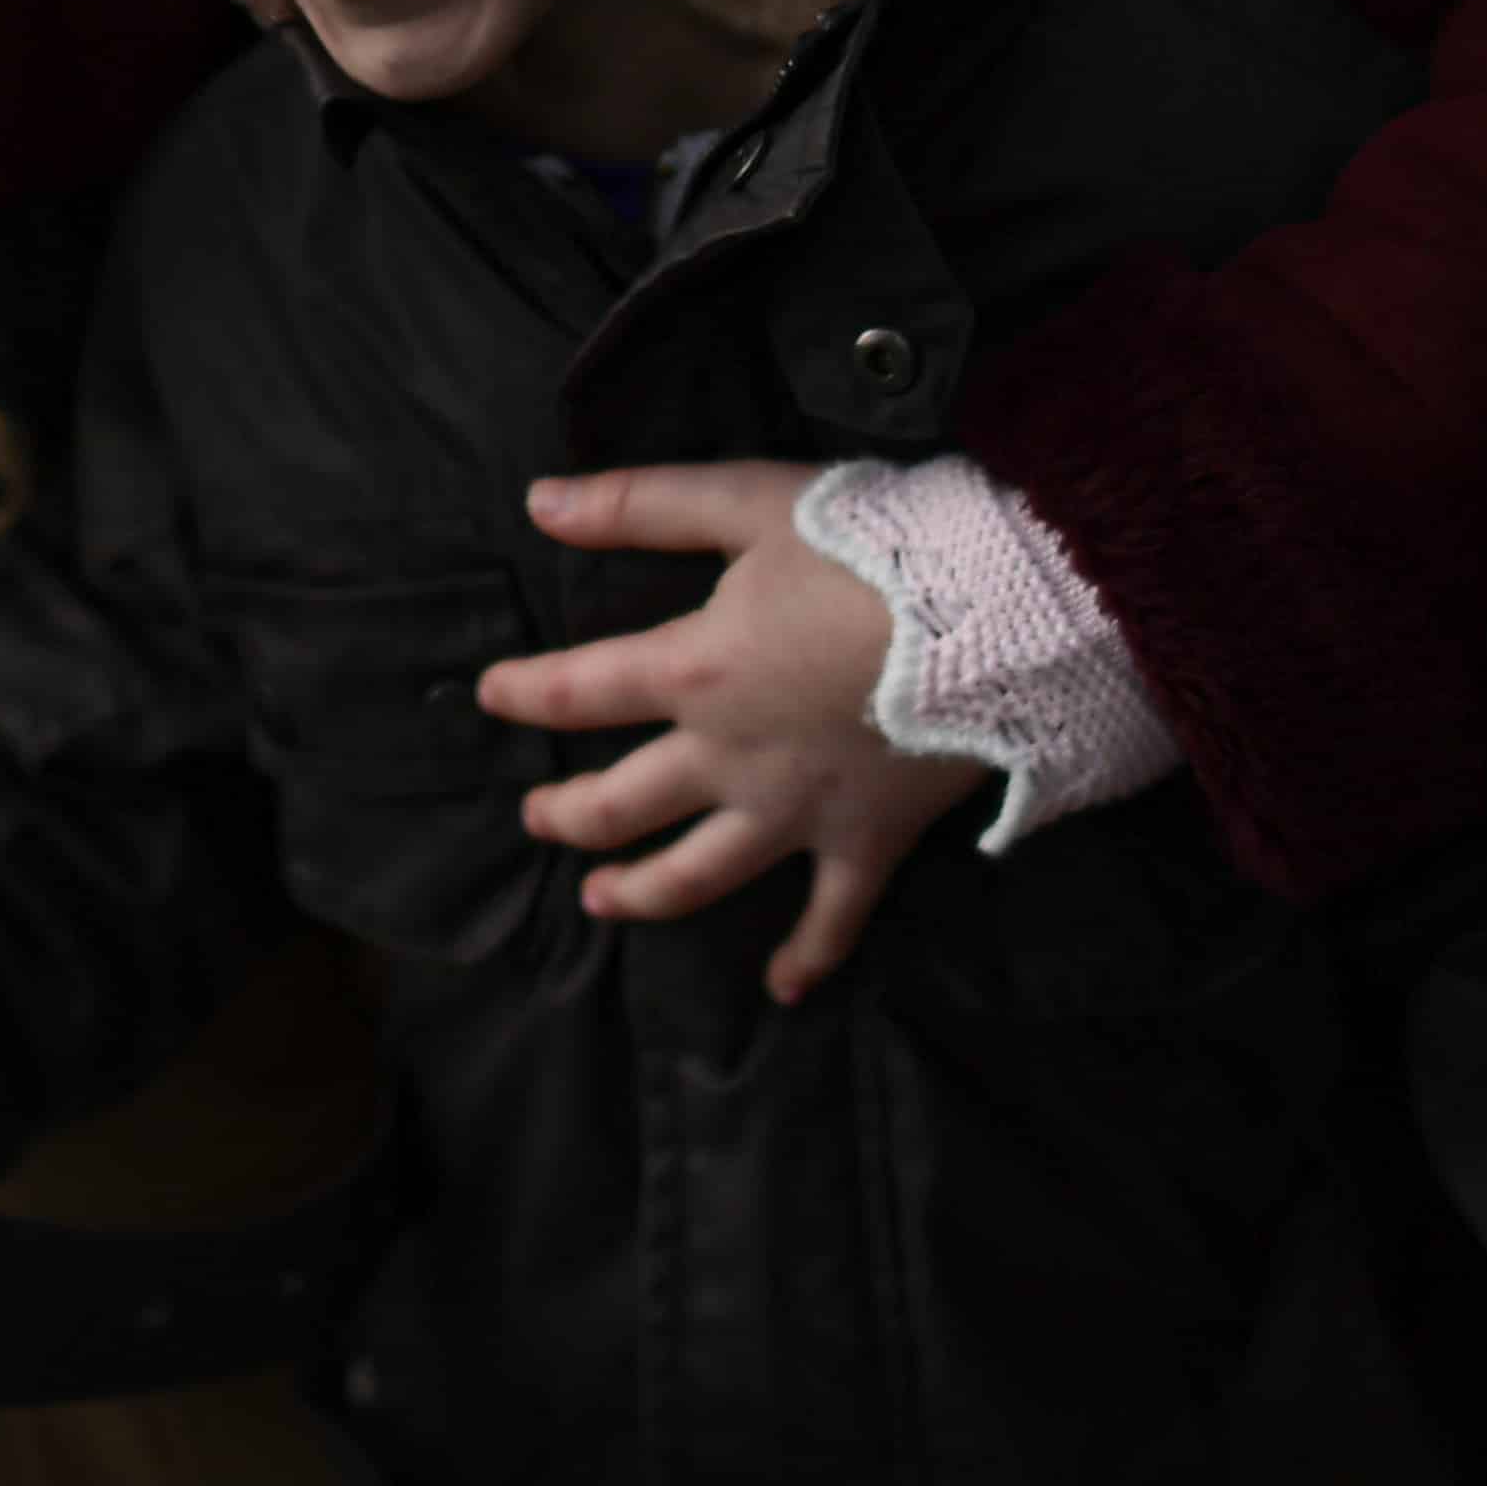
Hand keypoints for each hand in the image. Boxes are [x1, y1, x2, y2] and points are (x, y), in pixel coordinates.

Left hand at [477, 460, 985, 1003]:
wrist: (993, 615)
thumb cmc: (870, 547)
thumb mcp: (745, 498)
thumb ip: (638, 503)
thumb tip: (539, 502)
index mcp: (691, 671)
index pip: (578, 691)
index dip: (525, 693)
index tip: (492, 696)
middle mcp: (727, 758)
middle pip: (620, 803)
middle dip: (569, 814)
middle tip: (539, 816)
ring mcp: (794, 812)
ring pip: (697, 874)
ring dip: (642, 893)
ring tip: (600, 901)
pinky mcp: (865, 841)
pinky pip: (831, 917)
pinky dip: (808, 957)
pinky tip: (783, 987)